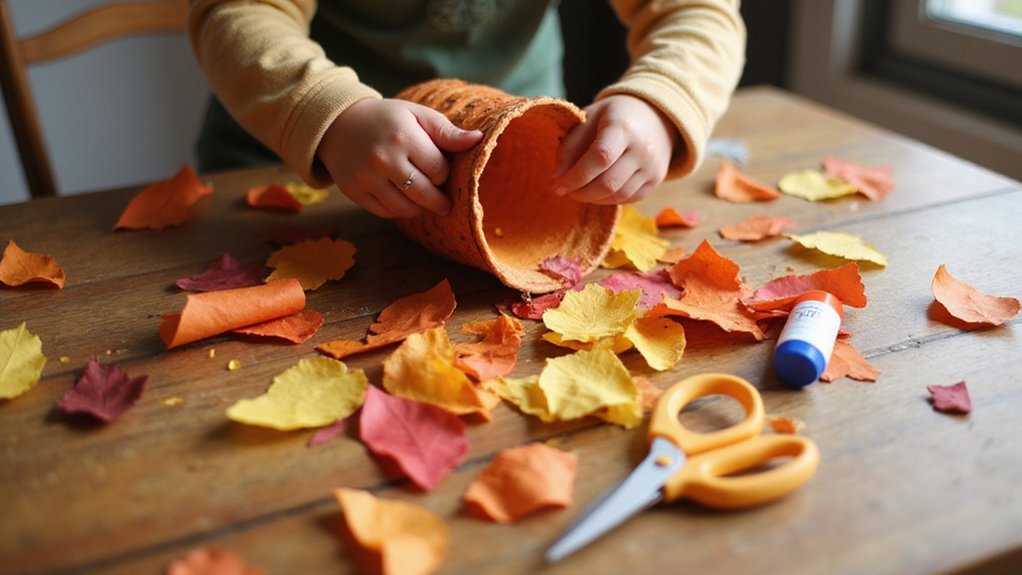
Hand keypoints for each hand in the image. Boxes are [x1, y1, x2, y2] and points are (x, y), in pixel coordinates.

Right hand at [317, 98, 482, 217]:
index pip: (438, 170)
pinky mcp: (354, 192)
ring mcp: (366, 178)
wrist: (338, 123)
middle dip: (438, 201)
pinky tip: (403, 201)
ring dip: (420, 209)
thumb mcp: (417, 115)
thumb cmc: (386, 119)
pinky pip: (385, 213)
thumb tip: (479, 140)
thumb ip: (447, 131)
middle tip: (445, 203)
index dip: (443, 173)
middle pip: (424, 194)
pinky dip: (399, 211)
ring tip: (425, 202)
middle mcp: (383, 159)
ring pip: (405, 209)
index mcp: (403, 136)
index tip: (439, 169)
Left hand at [552, 94, 676, 204]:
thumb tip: (557, 177)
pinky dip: (608, 199)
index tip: (557, 185)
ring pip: (618, 195)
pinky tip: (596, 191)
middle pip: (608, 183)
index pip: (600, 158)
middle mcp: (643, 148)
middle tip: (565, 190)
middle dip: (581, 192)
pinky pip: (628, 199)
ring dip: (592, 198)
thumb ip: (570, 146)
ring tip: (579, 190)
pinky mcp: (656, 180)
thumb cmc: (612, 117)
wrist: (653, 116)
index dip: (575, 176)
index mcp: (623, 126)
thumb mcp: (588, 119)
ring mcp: (653, 166)